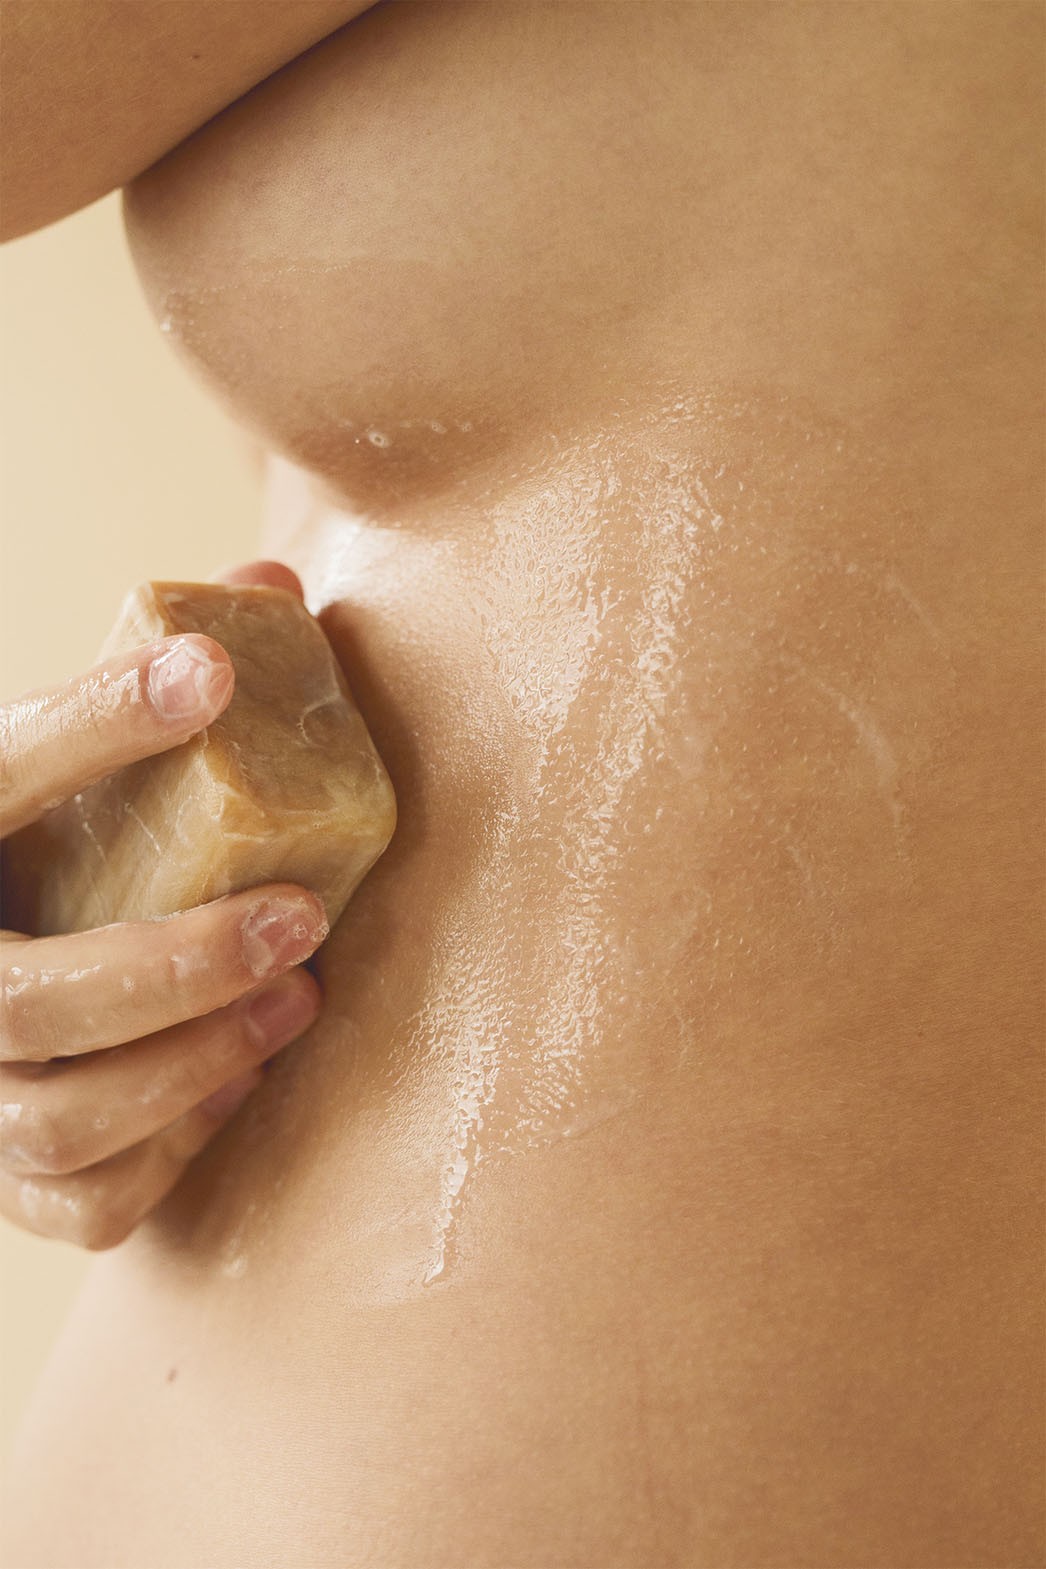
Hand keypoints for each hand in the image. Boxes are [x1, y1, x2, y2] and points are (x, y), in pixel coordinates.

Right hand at [0, 561, 325, 1248]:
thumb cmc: (34, 861)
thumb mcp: (53, 778)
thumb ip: (148, 692)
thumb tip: (271, 585)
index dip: (96, 722)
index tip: (211, 670)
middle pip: (27, 1002)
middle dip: (175, 964)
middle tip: (301, 915)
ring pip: (58, 1121)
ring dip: (193, 1064)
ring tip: (300, 997)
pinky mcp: (1, 1179)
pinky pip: (86, 1201)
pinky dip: (173, 1149)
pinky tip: (240, 1077)